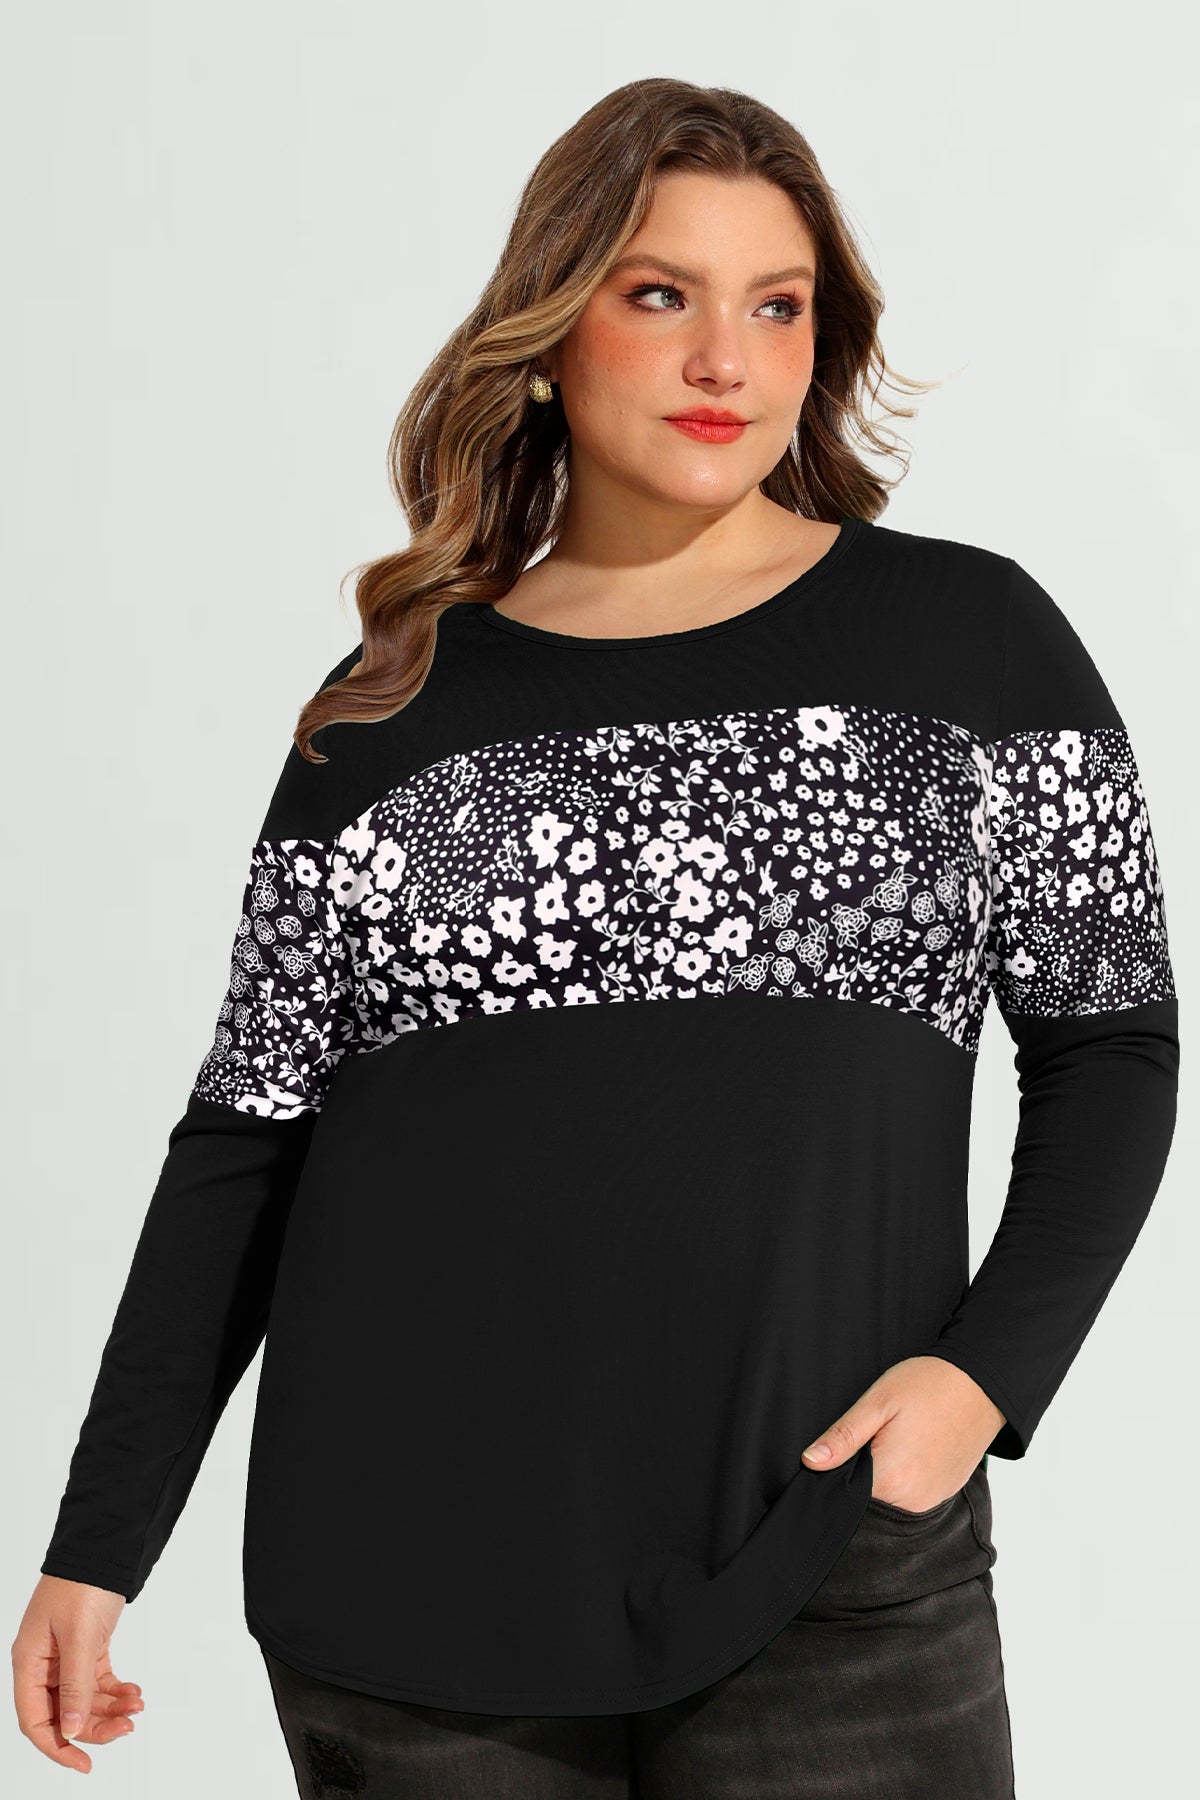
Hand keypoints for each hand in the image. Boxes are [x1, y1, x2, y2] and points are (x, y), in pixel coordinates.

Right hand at [11, 1574, 142, 1774]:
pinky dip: (116, 1690)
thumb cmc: (82, 1583)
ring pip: (84, 1699)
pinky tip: (134, 1692)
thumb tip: (70, 1731)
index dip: (57, 1747)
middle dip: (94, 1726)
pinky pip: (97, 1681)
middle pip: (64, 1714)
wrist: (104, 1546)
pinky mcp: (87, 1646)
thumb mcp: (79, 1636)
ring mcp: (65, 1656)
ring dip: (111, 1708)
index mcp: (29, 1662)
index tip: (83, 1764)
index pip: (34, 1721)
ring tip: (137, 1706)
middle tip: (126, 1728)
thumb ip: (75, 1685)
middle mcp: (43, 1663)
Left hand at [801, 1356, 1006, 1510]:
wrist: (982, 1384)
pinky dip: (905, 1479)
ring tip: (894, 1440)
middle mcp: (913, 1500)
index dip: (837, 1471)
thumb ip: (843, 1436)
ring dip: (884, 1477)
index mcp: (891, 1479)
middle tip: (873, 1436)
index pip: (845, 1494)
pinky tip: (911, 1449)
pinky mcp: (945, 1493)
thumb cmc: (928, 1386)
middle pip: (868, 1499)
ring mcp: (932, 1500)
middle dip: (861, 1474)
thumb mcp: (878, 1402)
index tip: (843, 1449)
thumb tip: (810, 1462)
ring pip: (890, 1499)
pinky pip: (912, 1496)